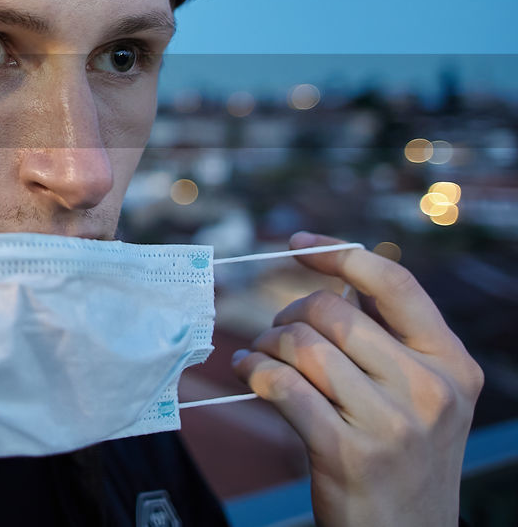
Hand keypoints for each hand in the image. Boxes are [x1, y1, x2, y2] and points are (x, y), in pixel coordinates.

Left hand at [233, 231, 482, 525]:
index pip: (395, 284)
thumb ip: (391, 343)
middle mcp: (430, 390)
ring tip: (259, 358)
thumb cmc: (401, 458)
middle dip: (289, 315)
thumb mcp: (423, 398)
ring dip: (266, 345)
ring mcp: (392, 424)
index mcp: (453, 365)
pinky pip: (283, 387)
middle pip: (334, 312)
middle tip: (274, 334)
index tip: (298, 244)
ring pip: (303, 346)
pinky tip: (249, 375)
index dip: (341, 255)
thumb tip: (333, 283)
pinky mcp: (348, 453)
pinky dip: (255, 373)